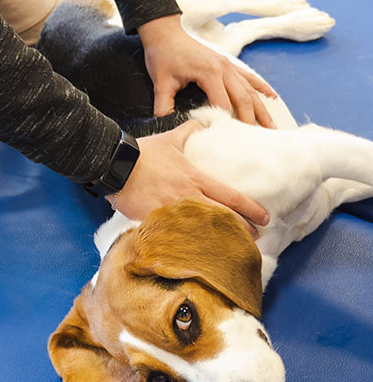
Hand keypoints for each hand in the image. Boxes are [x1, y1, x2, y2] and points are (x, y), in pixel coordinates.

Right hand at [108, 119, 268, 237]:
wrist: (116, 165)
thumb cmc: (143, 152)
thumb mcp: (170, 139)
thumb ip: (188, 132)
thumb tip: (200, 123)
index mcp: (196, 179)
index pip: (231, 197)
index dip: (251, 209)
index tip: (265, 218)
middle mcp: (189, 197)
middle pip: (223, 219)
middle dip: (243, 231)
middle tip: (255, 240)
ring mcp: (172, 212)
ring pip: (203, 232)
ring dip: (220, 242)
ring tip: (232, 251)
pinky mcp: (156, 222)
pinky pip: (176, 239)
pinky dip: (190, 248)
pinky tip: (198, 257)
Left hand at [137, 14, 276, 127]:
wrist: (165, 32)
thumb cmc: (163, 55)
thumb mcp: (161, 82)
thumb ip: (163, 105)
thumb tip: (165, 125)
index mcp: (210, 73)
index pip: (223, 104)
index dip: (226, 123)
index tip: (229, 140)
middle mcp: (224, 68)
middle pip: (243, 99)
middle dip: (250, 120)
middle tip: (256, 140)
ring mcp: (229, 65)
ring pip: (251, 90)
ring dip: (261, 109)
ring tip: (271, 126)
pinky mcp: (228, 64)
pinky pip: (250, 77)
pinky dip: (261, 88)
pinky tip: (272, 97)